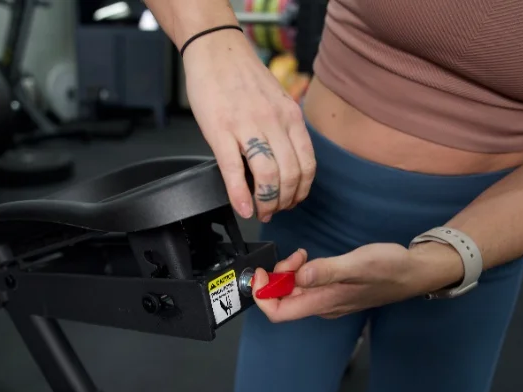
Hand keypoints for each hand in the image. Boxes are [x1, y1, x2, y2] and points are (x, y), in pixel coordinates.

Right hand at [182, 29, 315, 221]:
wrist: (215, 50)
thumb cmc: (242, 77)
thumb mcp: (276, 101)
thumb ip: (283, 130)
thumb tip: (285, 163)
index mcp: (290, 117)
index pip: (307, 165)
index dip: (300, 191)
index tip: (291, 201)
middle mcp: (274, 122)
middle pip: (290, 175)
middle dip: (283, 202)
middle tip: (272, 211)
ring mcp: (247, 126)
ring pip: (268, 175)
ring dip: (266, 202)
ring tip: (259, 211)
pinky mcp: (220, 129)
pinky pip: (234, 169)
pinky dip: (240, 195)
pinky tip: (241, 207)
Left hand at [252, 244, 464, 321]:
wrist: (415, 272)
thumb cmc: (390, 268)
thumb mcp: (358, 264)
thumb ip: (327, 271)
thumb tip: (298, 277)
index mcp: (323, 303)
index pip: (278, 313)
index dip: (262, 295)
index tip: (262, 273)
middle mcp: (322, 307)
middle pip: (283, 300)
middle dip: (277, 277)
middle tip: (294, 256)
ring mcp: (328, 300)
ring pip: (294, 292)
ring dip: (289, 273)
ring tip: (302, 254)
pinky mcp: (333, 292)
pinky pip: (306, 287)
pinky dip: (301, 272)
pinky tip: (309, 259)